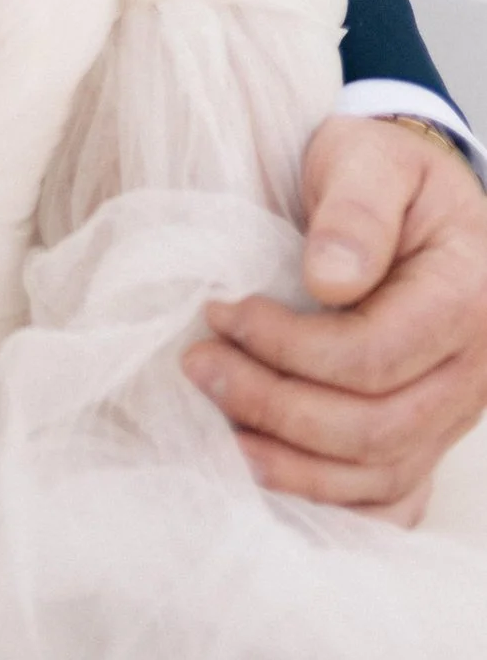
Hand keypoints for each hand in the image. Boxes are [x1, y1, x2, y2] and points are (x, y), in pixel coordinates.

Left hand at [183, 114, 486, 518]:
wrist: (410, 194)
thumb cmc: (382, 172)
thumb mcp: (370, 158)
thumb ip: (355, 211)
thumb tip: (330, 280)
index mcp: (465, 296)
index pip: (373, 356)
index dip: (288, 347)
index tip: (223, 310)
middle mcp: (473, 369)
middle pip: (374, 427)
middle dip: (274, 405)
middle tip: (199, 365)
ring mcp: (455, 412)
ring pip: (378, 474)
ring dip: (290, 463)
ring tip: (217, 424)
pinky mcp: (429, 437)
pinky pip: (390, 498)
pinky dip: (329, 501)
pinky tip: (268, 475)